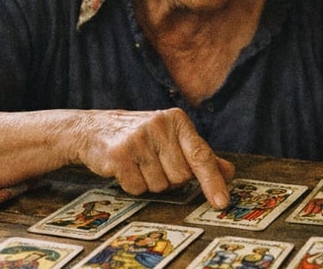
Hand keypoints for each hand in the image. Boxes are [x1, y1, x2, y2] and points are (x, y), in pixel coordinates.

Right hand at [74, 108, 234, 207]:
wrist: (94, 129)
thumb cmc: (141, 136)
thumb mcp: (171, 138)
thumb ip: (199, 155)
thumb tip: (229, 172)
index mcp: (177, 121)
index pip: (201, 155)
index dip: (213, 181)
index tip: (222, 202)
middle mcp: (159, 126)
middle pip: (180, 177)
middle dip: (170, 179)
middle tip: (155, 164)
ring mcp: (138, 139)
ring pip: (159, 185)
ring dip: (150, 182)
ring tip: (138, 164)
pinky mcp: (119, 154)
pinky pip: (137, 188)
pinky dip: (132, 185)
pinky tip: (125, 168)